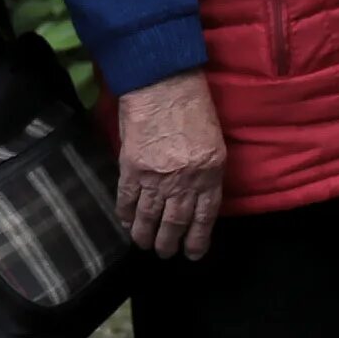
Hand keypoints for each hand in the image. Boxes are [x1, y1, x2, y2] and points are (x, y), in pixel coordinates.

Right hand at [113, 70, 225, 258]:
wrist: (163, 83)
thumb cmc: (193, 105)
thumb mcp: (213, 141)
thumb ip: (207, 171)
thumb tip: (196, 197)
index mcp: (210, 173)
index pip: (204, 218)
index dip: (197, 240)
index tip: (192, 253)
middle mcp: (184, 181)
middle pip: (175, 223)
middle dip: (169, 243)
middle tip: (164, 253)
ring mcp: (156, 177)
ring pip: (149, 217)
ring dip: (145, 235)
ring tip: (143, 245)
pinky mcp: (132, 168)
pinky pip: (127, 200)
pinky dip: (125, 215)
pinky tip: (125, 223)